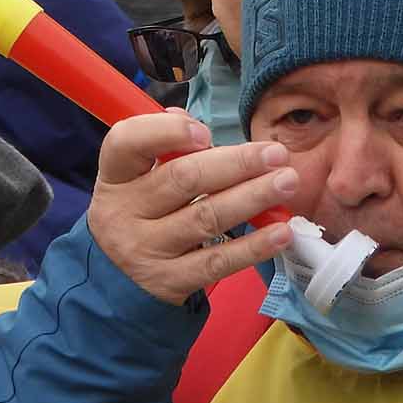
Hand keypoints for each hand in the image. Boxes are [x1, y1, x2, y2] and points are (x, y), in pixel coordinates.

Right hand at [85, 109, 298, 305]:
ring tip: (287, 182)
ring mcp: (145, 250)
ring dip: (252, 197)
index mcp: (116, 175)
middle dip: (236, 163)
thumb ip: (166, 142)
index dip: (167, 133)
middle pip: (183, 180)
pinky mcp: (169, 281)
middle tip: (276, 154)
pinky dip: (252, 247)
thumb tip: (191, 121)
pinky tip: (280, 232)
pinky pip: (217, 262)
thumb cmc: (142, 207)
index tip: (206, 133)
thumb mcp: (139, 174)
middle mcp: (123, 212)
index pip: (127, 142)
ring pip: (206, 217)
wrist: (118, 276)